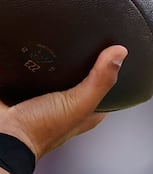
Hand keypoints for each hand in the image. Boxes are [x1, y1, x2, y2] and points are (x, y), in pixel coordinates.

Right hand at [0, 45, 126, 158]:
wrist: (2, 135)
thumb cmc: (40, 129)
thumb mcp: (79, 104)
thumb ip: (99, 81)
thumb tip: (120, 53)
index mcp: (87, 111)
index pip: (108, 89)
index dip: (112, 72)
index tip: (114, 51)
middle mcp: (67, 104)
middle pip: (80, 77)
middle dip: (82, 60)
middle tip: (83, 40)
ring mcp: (43, 96)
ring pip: (53, 72)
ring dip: (52, 58)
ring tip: (56, 39)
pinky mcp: (22, 89)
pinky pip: (28, 69)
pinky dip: (30, 59)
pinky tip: (31, 47)